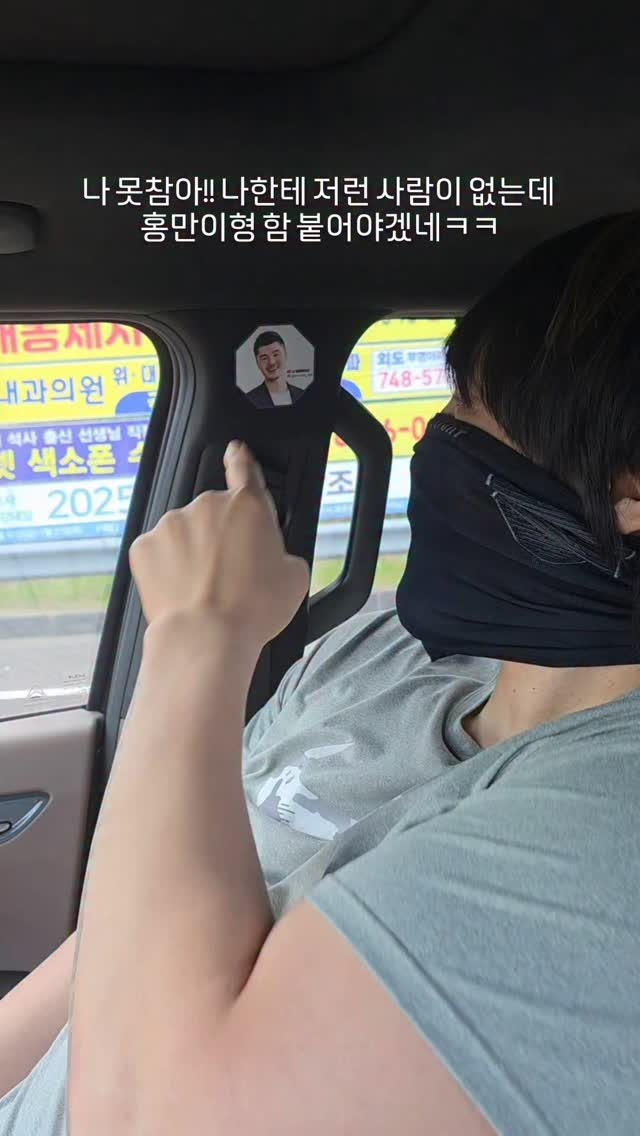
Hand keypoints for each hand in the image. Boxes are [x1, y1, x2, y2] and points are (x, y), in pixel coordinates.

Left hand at [129, 441, 309, 649]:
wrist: (206, 637)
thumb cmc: (253, 609)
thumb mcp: (295, 577)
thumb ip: (284, 553)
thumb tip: (274, 557)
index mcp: (248, 506)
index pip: (244, 470)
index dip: (241, 460)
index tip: (235, 451)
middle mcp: (207, 505)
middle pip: (214, 513)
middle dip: (221, 536)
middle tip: (231, 574)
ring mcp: (171, 524)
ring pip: (184, 533)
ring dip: (192, 553)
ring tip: (205, 590)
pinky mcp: (144, 547)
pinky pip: (157, 552)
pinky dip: (166, 568)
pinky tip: (181, 591)